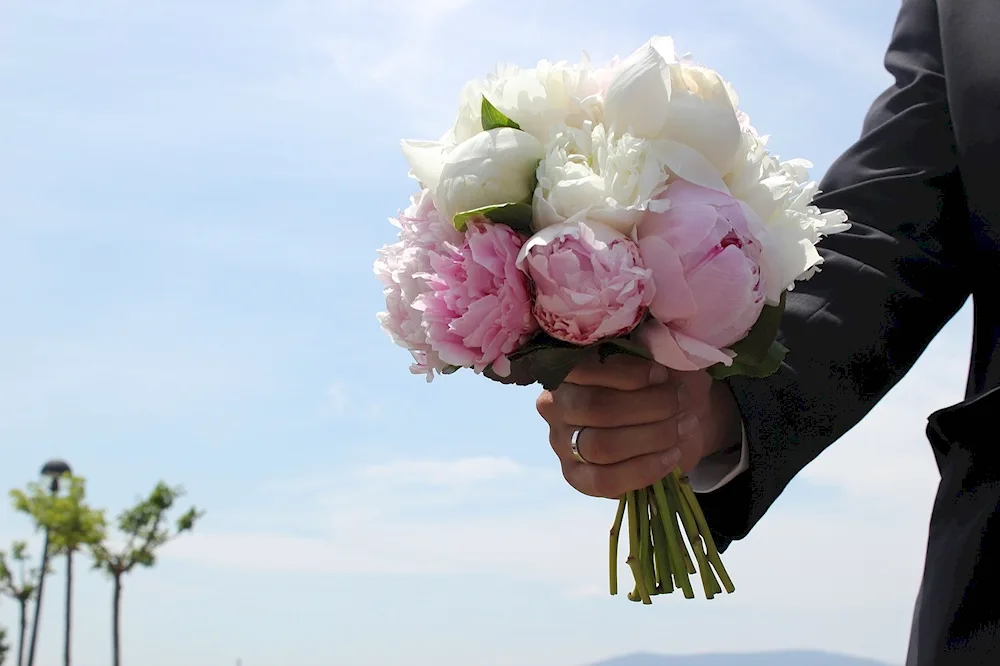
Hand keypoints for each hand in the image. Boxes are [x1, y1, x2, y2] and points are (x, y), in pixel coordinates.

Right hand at [536, 353, 742, 498]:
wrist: (678, 416)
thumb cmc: (662, 380)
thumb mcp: (658, 355)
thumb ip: (650, 352)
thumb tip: (655, 359)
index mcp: (567, 367)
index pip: (583, 370)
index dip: (628, 374)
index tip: (663, 375)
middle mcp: (554, 404)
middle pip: (595, 408)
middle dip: (648, 406)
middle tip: (680, 402)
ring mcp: (561, 443)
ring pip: (600, 446)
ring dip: (651, 436)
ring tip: (683, 426)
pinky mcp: (577, 477)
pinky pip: (605, 481)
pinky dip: (645, 469)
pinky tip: (672, 455)